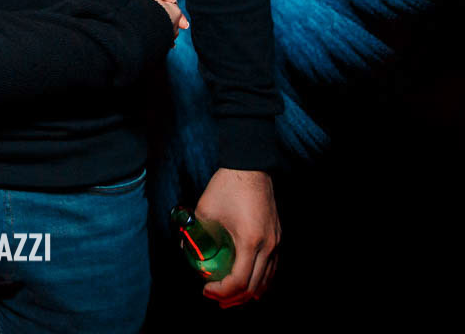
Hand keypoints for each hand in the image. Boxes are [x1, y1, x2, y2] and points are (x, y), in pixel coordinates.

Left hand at [193, 168, 278, 307]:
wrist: (250, 166)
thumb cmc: (226, 186)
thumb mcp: (204, 211)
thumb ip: (195, 234)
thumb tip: (186, 251)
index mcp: (250, 241)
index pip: (238, 282)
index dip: (221, 292)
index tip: (205, 289)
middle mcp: (268, 246)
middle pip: (254, 287)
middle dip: (233, 298)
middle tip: (215, 298)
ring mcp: (276, 242)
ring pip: (266, 280)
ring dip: (248, 293)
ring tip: (230, 297)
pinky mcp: (278, 237)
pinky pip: (271, 268)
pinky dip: (259, 280)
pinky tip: (247, 283)